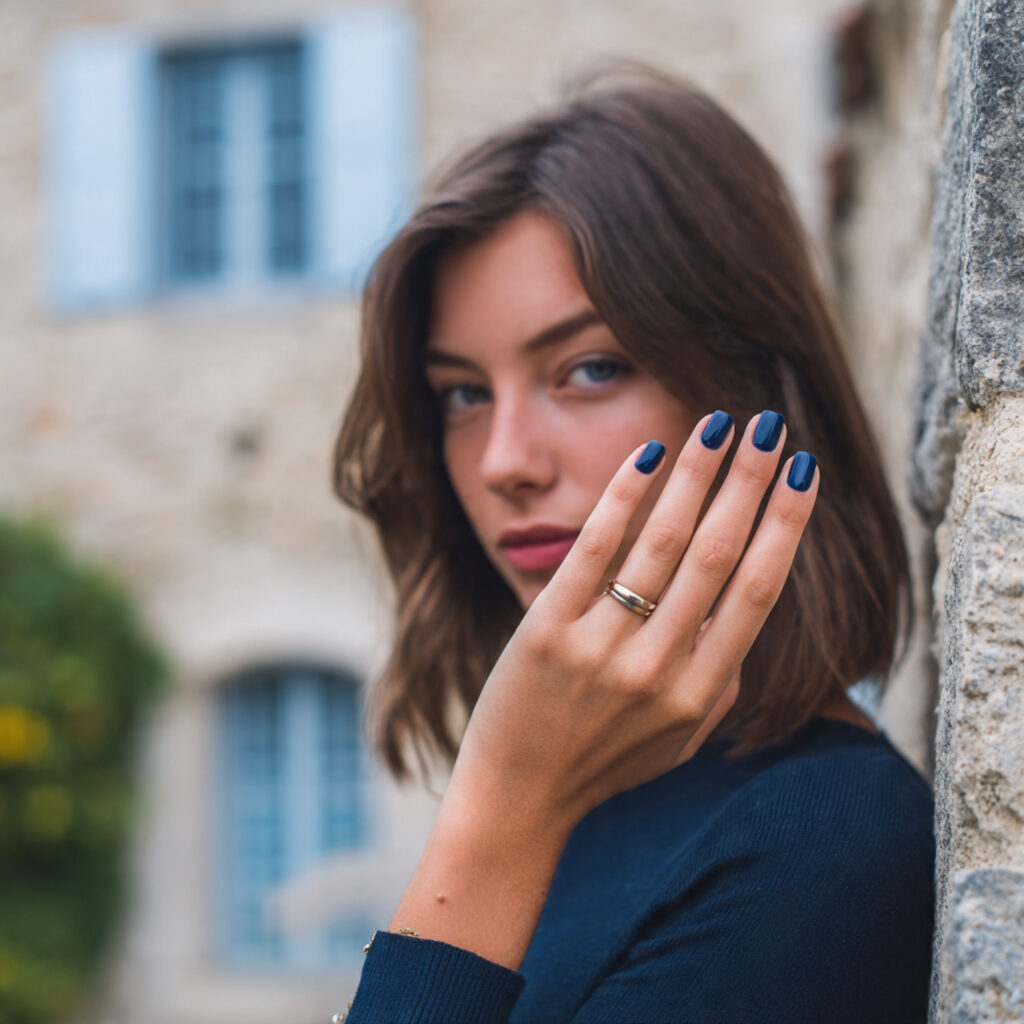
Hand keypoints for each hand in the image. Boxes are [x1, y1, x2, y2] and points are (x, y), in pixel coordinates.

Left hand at [451, 410, 817, 828]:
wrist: (521, 796)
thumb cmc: (608, 761)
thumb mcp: (681, 735)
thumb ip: (721, 675)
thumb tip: (747, 598)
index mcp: (702, 693)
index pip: (758, 591)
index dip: (785, 526)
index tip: (803, 472)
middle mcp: (658, 670)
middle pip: (718, 554)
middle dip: (749, 481)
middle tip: (768, 425)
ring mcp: (600, 650)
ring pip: (662, 543)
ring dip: (697, 474)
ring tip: (717, 424)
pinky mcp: (546, 632)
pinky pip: (594, 550)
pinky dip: (624, 496)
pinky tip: (648, 455)